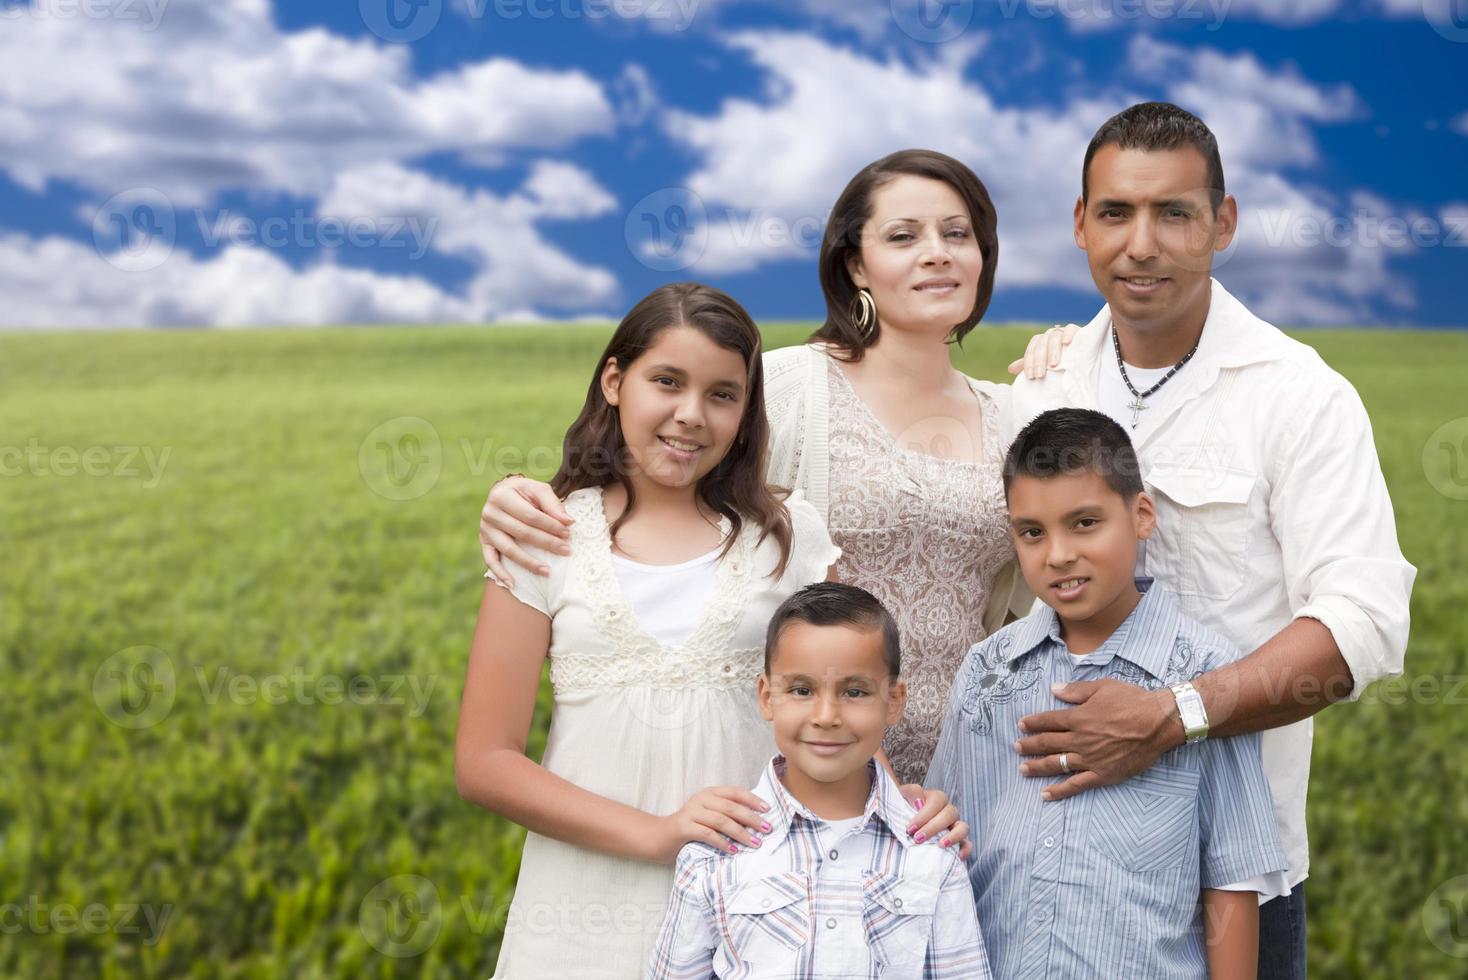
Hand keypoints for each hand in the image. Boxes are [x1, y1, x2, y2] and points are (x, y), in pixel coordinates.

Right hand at [479, 475, 573, 586]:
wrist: (503, 493)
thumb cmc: (524, 492)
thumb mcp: (538, 490)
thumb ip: (553, 504)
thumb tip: (568, 522)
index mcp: (502, 495)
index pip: (530, 516)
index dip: (550, 526)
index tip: (567, 534)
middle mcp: (490, 512)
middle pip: (521, 533)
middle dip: (546, 543)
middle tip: (565, 551)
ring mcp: (485, 529)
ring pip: (509, 549)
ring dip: (529, 562)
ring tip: (547, 571)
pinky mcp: (484, 541)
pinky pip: (490, 560)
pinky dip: (500, 573)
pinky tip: (512, 584)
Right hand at [654, 786, 773, 862]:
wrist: (657, 837)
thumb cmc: (688, 829)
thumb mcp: (708, 817)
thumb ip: (725, 815)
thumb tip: (755, 823)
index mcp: (709, 794)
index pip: (735, 792)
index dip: (752, 799)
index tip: (768, 810)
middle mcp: (701, 799)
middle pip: (731, 807)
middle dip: (751, 818)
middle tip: (767, 829)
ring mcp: (691, 812)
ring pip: (721, 820)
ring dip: (741, 833)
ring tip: (755, 843)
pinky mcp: (683, 827)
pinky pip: (707, 833)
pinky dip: (722, 842)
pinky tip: (733, 850)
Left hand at [898, 783, 971, 860]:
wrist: (902, 822)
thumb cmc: (903, 809)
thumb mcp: (902, 796)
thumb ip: (911, 793)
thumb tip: (919, 802)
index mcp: (936, 798)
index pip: (936, 802)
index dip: (924, 815)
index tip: (910, 828)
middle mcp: (948, 810)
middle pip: (950, 814)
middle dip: (933, 827)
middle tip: (918, 838)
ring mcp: (954, 826)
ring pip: (963, 827)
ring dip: (954, 836)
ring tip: (941, 845)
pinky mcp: (957, 841)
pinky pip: (967, 844)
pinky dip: (966, 849)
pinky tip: (959, 856)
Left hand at [1006, 323, 1080, 378]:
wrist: (1080, 355)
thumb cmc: (1059, 362)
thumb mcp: (1043, 364)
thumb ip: (1028, 364)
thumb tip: (1010, 369)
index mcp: (1039, 342)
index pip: (1031, 350)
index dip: (1029, 363)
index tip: (1031, 377)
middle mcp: (1049, 335)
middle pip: (1041, 345)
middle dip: (1039, 361)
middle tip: (1040, 375)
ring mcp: (1062, 332)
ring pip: (1054, 337)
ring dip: (1052, 351)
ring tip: (1053, 365)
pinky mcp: (1077, 330)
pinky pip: (1070, 328)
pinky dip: (1068, 334)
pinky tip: (1067, 343)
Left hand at [1013, 680, 1179, 800]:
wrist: (1158, 722)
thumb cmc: (1132, 701)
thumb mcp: (1102, 687)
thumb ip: (1075, 691)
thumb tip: (1053, 689)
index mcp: (1078, 718)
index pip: (1048, 721)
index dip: (1032, 723)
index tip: (1021, 726)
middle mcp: (1079, 740)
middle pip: (1047, 743)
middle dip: (1029, 745)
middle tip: (1015, 748)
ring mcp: (1090, 759)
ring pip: (1057, 764)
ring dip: (1037, 767)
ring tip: (1022, 769)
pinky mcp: (1102, 774)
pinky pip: (1076, 785)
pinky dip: (1059, 791)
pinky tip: (1045, 794)